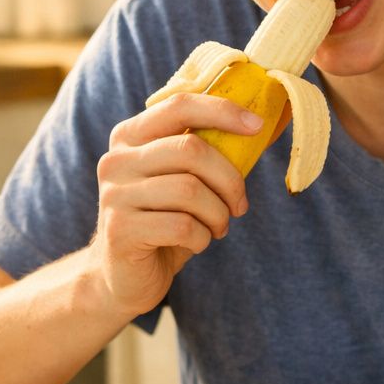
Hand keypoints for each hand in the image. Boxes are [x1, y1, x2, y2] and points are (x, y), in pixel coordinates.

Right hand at [90, 93, 262, 315]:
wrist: (122, 277)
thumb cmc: (165, 222)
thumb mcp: (187, 181)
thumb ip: (213, 152)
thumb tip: (269, 121)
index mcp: (131, 136)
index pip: (179, 106)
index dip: (222, 111)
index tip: (257, 125)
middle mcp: (116, 160)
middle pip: (191, 151)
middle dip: (229, 180)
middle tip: (239, 205)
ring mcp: (114, 195)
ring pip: (190, 190)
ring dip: (218, 214)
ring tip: (217, 227)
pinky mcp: (120, 230)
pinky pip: (182, 226)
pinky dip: (202, 237)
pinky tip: (196, 242)